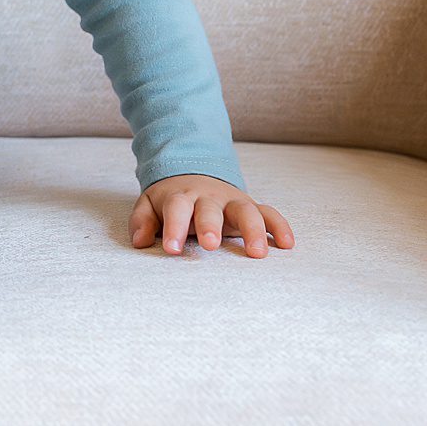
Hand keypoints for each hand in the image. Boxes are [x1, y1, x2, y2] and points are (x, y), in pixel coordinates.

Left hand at [131, 173, 294, 257]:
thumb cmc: (171, 200)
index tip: (173, 249)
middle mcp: (208, 197)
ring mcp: (232, 201)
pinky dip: (279, 226)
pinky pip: (269, 213)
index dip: (174, 228)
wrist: (193, 172)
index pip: (176, 209)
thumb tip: (139, 242)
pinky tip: (287, 244)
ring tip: (257, 254)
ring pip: (245, 210)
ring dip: (252, 229)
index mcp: (181, 196)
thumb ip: (143, 221)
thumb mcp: (150, 204)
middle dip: (210, 226)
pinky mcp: (250, 206)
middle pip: (210, 209)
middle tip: (209, 245)